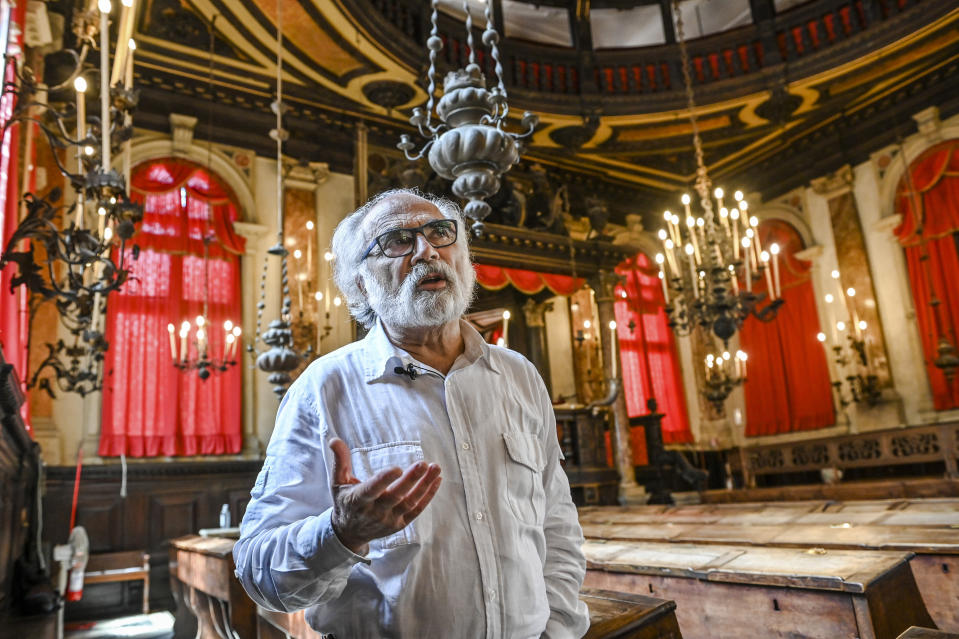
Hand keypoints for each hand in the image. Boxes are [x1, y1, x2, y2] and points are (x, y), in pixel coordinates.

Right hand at [328, 438, 441, 553]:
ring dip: (424, 486)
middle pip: (395, 496)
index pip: (372, 490)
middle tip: (424, 464)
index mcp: (358, 500)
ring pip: (410, 503)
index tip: (397, 468)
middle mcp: (374, 512)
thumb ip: (340, 461)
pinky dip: (428, 496)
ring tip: (435, 468)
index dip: (384, 480)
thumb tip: (335, 439)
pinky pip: (417, 510)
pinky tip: (436, 480)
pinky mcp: (400, 524)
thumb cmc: (345, 502)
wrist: (349, 533)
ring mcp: (389, 520)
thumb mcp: (337, 483)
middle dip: (410, 480)